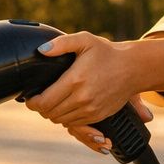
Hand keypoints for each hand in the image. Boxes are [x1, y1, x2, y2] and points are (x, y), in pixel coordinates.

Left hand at [24, 33, 152, 152]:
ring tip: (51, 103)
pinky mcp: (98, 116)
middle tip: (39, 99)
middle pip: (50, 113)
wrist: (133, 68)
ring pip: (61, 120)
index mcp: (75, 80)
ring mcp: (91, 109)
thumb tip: (41, 51)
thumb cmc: (106, 52)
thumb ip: (61, 44)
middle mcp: (82, 98)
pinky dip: (66, 118)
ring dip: (53, 114)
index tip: (30, 97)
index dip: (32, 102)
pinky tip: (65, 107)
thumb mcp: (84, 40)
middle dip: (41, 108)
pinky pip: (74, 123)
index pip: (44, 102)